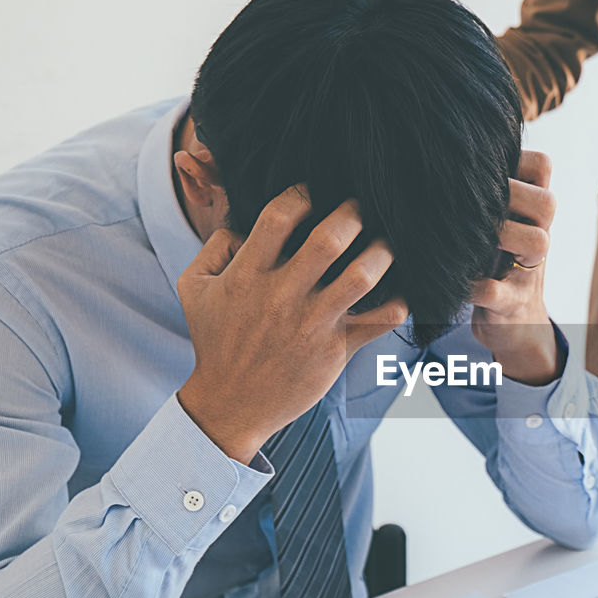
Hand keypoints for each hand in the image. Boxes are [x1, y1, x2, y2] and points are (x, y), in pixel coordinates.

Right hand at [177, 188, 408, 462]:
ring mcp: (312, 324)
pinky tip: (402, 291)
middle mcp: (282, 297)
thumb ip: (214, 246)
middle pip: (328, 240)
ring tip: (385, 244)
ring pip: (361, 277)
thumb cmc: (215, 341)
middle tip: (360, 207)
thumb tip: (241, 216)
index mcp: (247, 276)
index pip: (278, 218)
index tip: (312, 192)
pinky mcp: (336, 350)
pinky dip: (399, 304)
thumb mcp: (194, 290)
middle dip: (351, 214)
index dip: (300, 195)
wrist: (231, 405)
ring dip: (381, 253)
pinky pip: (380, 322)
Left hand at [470, 150, 563, 385]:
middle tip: (474, 203)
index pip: (542, 166)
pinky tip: (453, 280)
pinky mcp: (511, 305)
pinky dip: (472, 286)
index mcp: (533, 213)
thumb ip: (486, 191)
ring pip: (538, 242)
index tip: (482, 167)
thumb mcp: (498, 223)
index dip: (516, 158)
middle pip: (547, 202)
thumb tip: (439, 145)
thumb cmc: (495, 262)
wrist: (514, 323)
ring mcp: (528, 273)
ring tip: (470, 240)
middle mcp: (539, 237)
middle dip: (510, 196)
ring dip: (501, 235)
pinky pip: (496, 292)